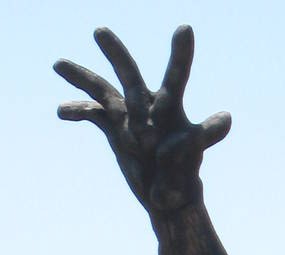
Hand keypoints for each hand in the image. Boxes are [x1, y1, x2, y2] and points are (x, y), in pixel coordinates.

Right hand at [55, 27, 231, 213]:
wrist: (168, 196)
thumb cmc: (184, 178)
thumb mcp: (189, 161)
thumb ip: (197, 139)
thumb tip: (227, 119)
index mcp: (170, 110)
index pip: (175, 78)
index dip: (180, 55)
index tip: (185, 28)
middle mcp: (148, 106)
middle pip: (129, 75)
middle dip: (115, 54)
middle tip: (99, 32)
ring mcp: (129, 116)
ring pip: (103, 89)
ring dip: (82, 77)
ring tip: (58, 63)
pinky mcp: (115, 129)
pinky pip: (93, 115)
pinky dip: (78, 111)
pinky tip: (61, 111)